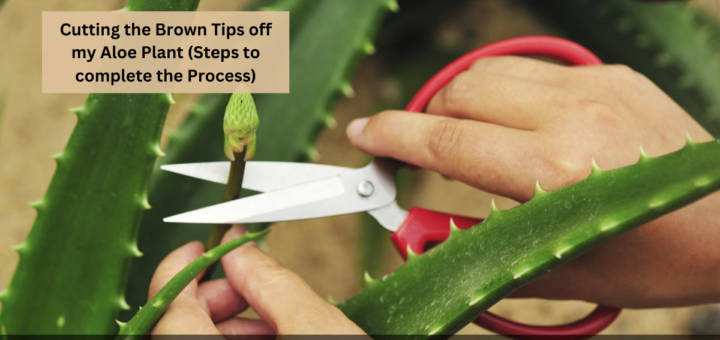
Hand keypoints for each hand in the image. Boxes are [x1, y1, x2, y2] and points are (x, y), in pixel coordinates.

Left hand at [149, 225, 365, 334]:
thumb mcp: (317, 328)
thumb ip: (274, 283)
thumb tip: (242, 249)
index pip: (167, 307)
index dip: (181, 268)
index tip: (203, 246)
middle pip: (178, 324)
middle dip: (217, 296)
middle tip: (252, 283)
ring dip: (231, 323)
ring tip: (275, 318)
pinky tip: (273, 336)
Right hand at [346, 56, 719, 307]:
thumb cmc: (653, 257)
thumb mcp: (561, 272)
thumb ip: (478, 252)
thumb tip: (417, 233)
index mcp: (553, 173)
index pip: (445, 142)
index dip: (392, 136)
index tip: (362, 135)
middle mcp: (569, 116)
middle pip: (459, 95)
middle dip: (424, 121)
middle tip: (417, 153)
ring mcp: (592, 86)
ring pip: (488, 72)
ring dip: (458, 102)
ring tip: (463, 138)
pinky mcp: (607, 74)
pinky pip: (529, 70)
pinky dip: (503, 93)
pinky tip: (514, 123)